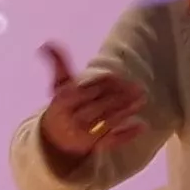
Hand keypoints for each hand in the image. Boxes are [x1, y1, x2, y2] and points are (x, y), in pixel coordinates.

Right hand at [37, 41, 145, 164]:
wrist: (55, 139)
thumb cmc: (63, 105)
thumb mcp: (59, 84)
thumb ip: (58, 63)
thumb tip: (47, 43)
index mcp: (62, 102)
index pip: (83, 91)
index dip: (100, 83)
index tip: (116, 76)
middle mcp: (72, 119)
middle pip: (97, 106)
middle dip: (118, 97)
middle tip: (137, 87)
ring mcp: (84, 134)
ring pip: (107, 122)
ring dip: (126, 111)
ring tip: (141, 100)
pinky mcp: (95, 146)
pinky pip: (112, 142)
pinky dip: (126, 135)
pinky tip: (141, 126)